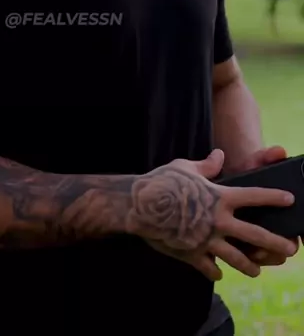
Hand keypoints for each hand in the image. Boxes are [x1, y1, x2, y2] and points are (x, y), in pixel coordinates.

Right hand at [125, 148, 295, 281]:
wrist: (139, 206)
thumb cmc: (162, 181)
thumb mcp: (185, 167)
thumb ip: (206, 165)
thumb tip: (219, 155)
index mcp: (220, 197)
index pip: (254, 196)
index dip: (273, 197)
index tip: (289, 199)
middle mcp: (218, 220)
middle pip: (255, 235)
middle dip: (276, 243)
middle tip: (292, 250)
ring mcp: (207, 240)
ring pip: (237, 258)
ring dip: (250, 266)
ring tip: (257, 272)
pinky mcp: (193, 254)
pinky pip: (209, 268)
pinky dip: (215, 271)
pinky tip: (218, 273)